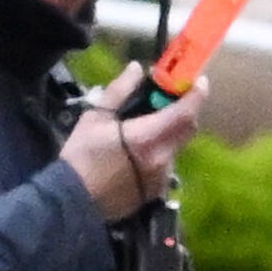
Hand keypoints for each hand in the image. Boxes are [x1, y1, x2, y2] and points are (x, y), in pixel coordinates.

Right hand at [61, 89, 196, 222]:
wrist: (73, 202)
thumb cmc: (81, 156)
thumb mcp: (95, 117)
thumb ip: (119, 91)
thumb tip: (137, 69)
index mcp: (147, 138)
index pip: (185, 113)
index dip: (196, 94)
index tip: (198, 80)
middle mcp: (161, 158)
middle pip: (188, 128)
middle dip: (186, 109)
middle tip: (172, 97)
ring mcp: (161, 177)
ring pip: (177, 145)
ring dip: (171, 131)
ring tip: (148, 125)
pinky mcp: (157, 191)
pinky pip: (167, 163)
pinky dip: (161, 150)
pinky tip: (139, 151)